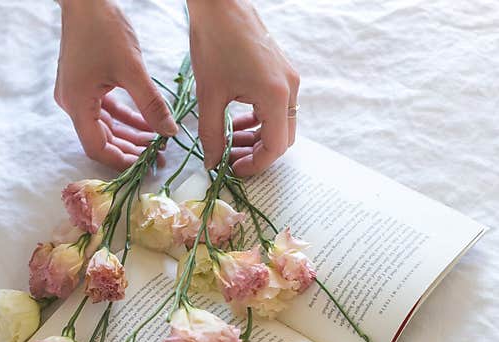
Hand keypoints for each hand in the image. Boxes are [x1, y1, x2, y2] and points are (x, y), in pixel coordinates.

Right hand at [54, 0, 177, 169]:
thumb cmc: (103, 28)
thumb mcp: (132, 70)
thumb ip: (151, 105)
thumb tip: (169, 133)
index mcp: (77, 105)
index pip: (96, 148)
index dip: (120, 161)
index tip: (144, 165)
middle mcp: (72, 103)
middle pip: (101, 139)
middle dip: (129, 148)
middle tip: (157, 155)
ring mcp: (76, 93)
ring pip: (105, 125)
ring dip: (130, 133)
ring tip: (156, 140)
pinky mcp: (84, 83)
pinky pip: (104, 109)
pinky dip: (125, 117)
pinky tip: (147, 121)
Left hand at [187, 0, 299, 175]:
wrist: (221, 4)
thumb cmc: (214, 43)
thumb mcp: (208, 96)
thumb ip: (211, 135)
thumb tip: (213, 162)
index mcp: (275, 96)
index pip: (275, 147)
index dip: (255, 164)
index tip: (233, 169)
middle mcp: (289, 89)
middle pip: (283, 138)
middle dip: (257, 153)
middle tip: (230, 158)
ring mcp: (288, 79)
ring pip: (280, 123)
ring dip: (257, 137)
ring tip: (228, 141)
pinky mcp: (281, 72)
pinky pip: (277, 107)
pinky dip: (259, 119)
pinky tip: (236, 121)